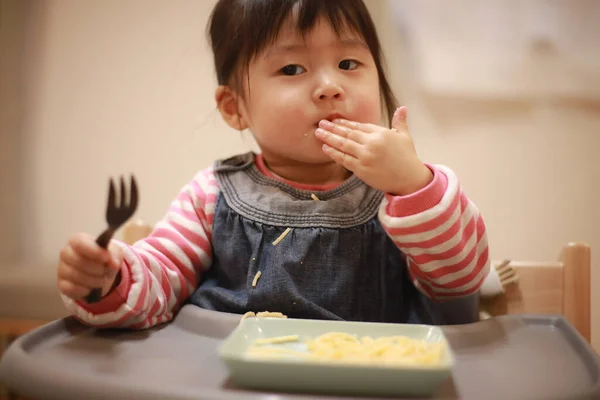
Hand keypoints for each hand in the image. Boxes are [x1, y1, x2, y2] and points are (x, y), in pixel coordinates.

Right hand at [57, 233, 122, 300]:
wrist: (100, 272)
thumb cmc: (104, 257)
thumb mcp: (114, 253)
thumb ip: (114, 255)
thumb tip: (113, 264)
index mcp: (77, 240)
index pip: (80, 243)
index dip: (94, 251)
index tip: (106, 258)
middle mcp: (66, 253)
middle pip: (77, 261)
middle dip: (96, 268)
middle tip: (105, 271)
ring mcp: (62, 269)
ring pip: (75, 276)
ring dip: (93, 280)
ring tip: (102, 280)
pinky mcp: (61, 284)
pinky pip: (71, 289)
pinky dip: (84, 290)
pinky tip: (92, 288)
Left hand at [315, 106, 432, 194]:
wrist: (410, 179)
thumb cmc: (407, 158)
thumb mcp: (405, 136)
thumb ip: (400, 121)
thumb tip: (402, 107)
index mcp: (381, 133)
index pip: (359, 125)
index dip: (345, 123)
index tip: (334, 120)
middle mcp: (371, 143)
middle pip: (348, 133)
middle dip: (332, 128)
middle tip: (320, 123)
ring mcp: (365, 156)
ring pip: (343, 144)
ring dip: (329, 138)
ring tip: (318, 132)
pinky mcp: (361, 169)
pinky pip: (344, 159)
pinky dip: (333, 153)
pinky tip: (325, 148)